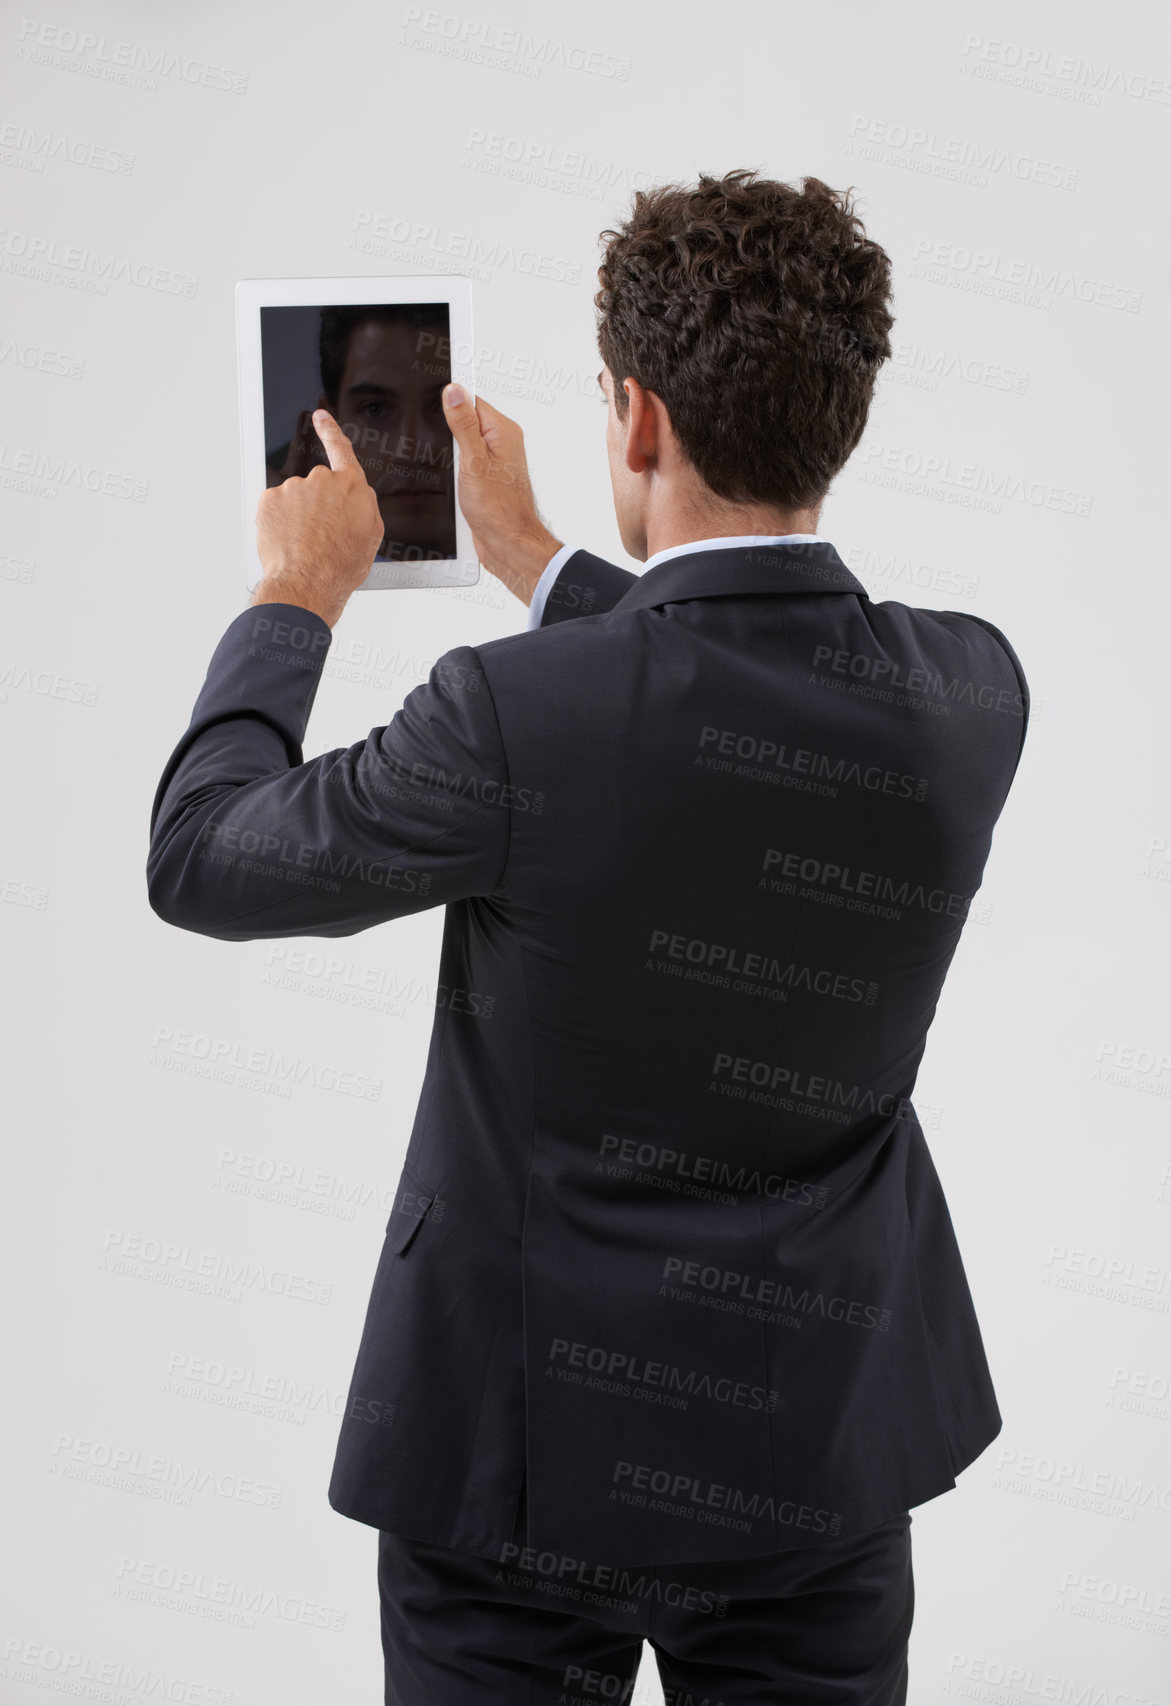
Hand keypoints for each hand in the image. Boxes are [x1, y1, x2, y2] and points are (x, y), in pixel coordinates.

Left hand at [252, 409, 384, 627]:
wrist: (308, 582)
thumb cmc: (339, 567)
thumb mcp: (370, 537)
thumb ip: (363, 508)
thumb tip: (355, 498)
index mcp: (351, 487)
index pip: (341, 449)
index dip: (330, 431)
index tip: (321, 416)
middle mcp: (322, 480)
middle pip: (316, 488)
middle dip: (315, 508)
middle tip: (321, 537)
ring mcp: (294, 488)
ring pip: (294, 501)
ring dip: (297, 519)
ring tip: (305, 546)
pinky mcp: (270, 499)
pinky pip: (275, 509)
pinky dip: (279, 524)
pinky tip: (289, 543)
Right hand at [441, 386, 561, 604]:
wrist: (507, 544)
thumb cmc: (499, 510)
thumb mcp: (473, 461)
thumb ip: (463, 424)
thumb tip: (454, 391)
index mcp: (503, 431)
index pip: (471, 400)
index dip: (450, 405)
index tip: (436, 411)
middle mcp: (501, 444)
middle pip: (464, 423)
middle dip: (448, 434)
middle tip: (448, 454)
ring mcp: (493, 462)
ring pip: (461, 446)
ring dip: (450, 457)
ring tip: (455, 474)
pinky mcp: (485, 479)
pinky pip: (463, 465)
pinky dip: (453, 471)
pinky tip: (453, 483)